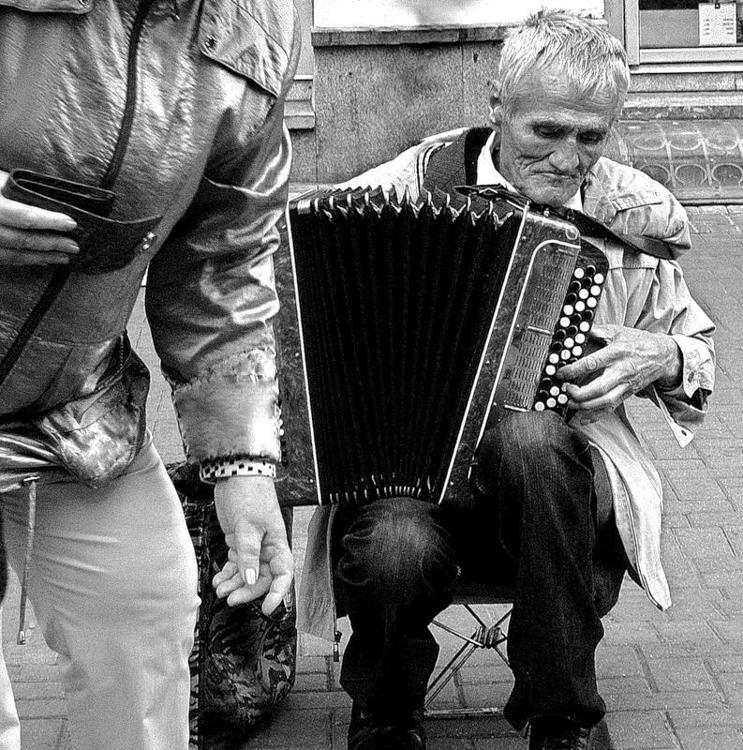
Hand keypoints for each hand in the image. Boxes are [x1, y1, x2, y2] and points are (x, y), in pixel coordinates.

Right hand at [0, 169, 78, 265]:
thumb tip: (45, 197)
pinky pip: (3, 259)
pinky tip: (40, 260)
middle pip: (21, 240)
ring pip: (12, 255)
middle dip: (50, 244)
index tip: (71, 223)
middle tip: (74, 246)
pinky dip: (23, 260)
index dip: (49, 221)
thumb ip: (12, 187)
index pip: (23, 216)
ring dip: (41, 257)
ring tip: (63, 258)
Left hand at [211, 475, 292, 614]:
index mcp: (277, 542)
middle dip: (247, 591)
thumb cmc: (249, 493)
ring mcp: (253, 544)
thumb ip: (248, 554)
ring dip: (234, 584)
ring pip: (246, 573)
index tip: (268, 608)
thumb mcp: (247, 526)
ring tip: (220, 590)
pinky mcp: (240, 541)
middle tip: (231, 598)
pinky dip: (228, 573)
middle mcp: (267, 546)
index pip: (283, 574)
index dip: (277, 592)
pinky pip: (237, 564)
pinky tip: (218, 579)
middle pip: (261, 578)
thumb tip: (249, 579)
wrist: (235, 474)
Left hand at [557, 323, 681, 424]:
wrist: (662, 355)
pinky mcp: (627, 394)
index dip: (574, 370)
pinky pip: (611, 408)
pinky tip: (583, 418)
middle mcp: (621, 371)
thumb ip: (597, 331)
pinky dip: (596, 416)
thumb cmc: (638, 342)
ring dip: (585, 406)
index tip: (561, 373)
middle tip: (565, 390)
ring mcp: (625, 384)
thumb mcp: (617, 331)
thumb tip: (578, 330)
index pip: (593, 363)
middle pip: (599, 388)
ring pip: (605, 401)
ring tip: (570, 403)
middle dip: (579, 393)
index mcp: (617, 353)